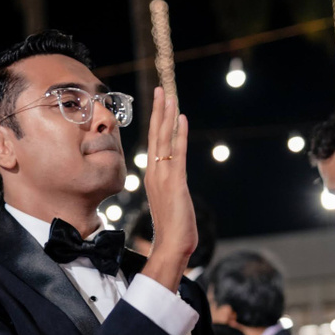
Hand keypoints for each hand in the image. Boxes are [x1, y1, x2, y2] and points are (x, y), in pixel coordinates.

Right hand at [139, 86, 194, 286]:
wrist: (172, 246)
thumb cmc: (173, 229)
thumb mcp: (171, 202)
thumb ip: (170, 188)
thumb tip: (172, 183)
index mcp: (153, 176)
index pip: (154, 143)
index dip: (156, 121)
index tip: (159, 103)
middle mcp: (155, 172)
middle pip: (156, 135)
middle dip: (158, 111)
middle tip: (160, 89)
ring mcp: (163, 176)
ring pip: (163, 139)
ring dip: (167, 116)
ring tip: (168, 95)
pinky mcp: (175, 182)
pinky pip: (177, 152)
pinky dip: (180, 134)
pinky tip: (182, 118)